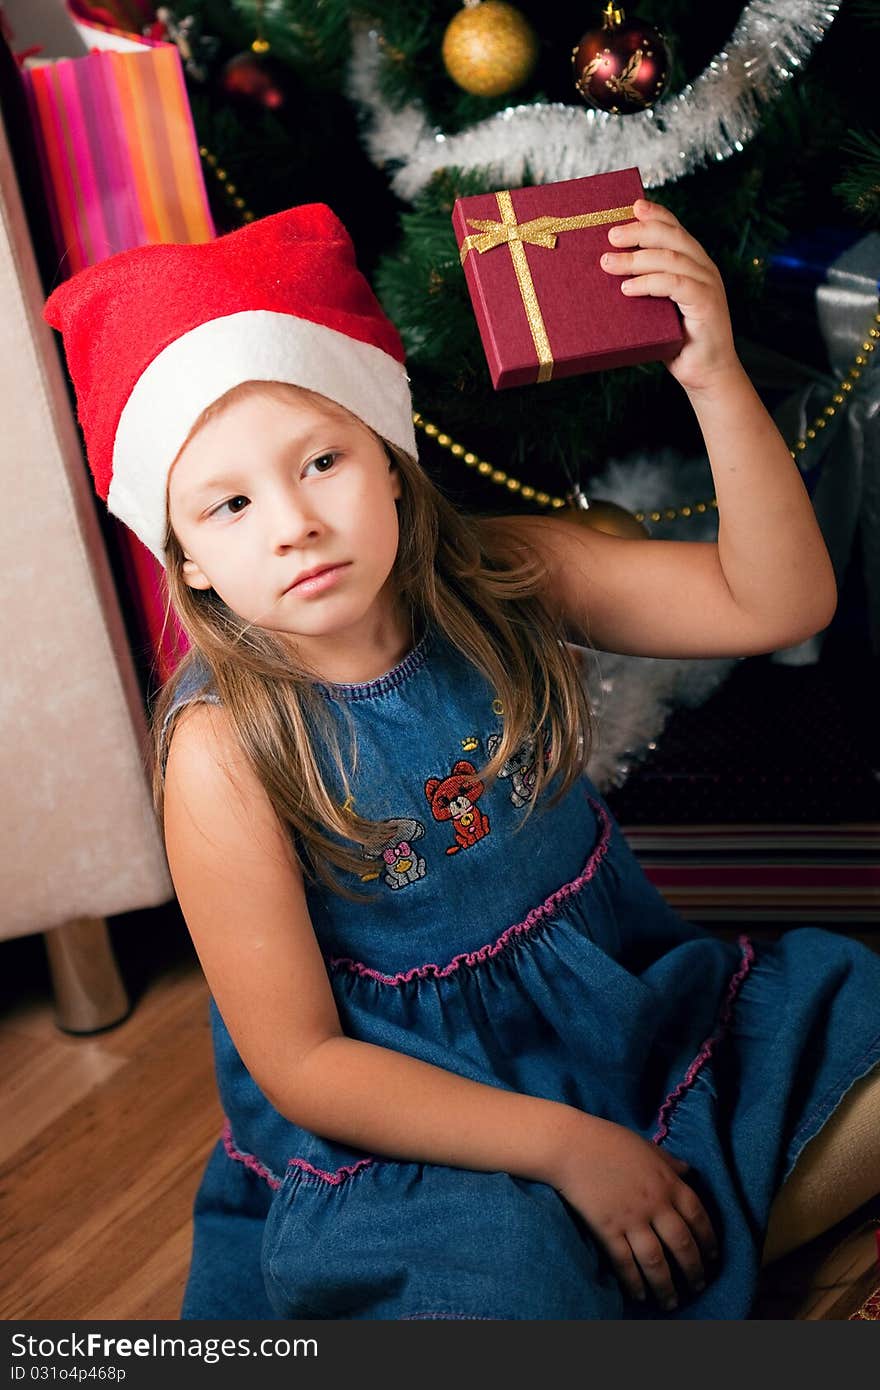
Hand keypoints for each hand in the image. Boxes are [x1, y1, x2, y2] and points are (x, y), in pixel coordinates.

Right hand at [551, 1113, 718, 1309]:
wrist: (572, 1145)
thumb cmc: (609, 1141)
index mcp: (668, 1182)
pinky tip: (639, 1294)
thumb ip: (669, 1161)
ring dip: (666, 1286)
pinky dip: (634, 1281)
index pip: (698, 1217)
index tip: (713, 1258)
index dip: (709, 1240)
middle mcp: (655, 1204)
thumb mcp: (647, 1146)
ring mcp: (631, 1218)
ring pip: (656, 1261)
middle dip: (693, 1270)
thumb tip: (688, 1170)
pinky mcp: (607, 1229)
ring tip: (671, 1302)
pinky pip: (624, 1262)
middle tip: (697, 1287)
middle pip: (682, 1245)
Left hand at [600, 198, 739, 395]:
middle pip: (672, 236)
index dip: (655, 214)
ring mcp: (708, 284)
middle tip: (611, 235)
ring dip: (635, 259)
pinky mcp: (706, 304)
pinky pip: (675, 284)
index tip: (631, 206)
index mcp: (694, 264)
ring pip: (670, 258)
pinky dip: (649, 283)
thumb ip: (643, 288)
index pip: (675, 229)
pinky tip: (627, 288)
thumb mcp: (656, 310)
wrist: (705, 375)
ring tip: (607, 263)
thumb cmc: (676, 343)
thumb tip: (606, 274)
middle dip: (639, 231)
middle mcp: (704, 268)